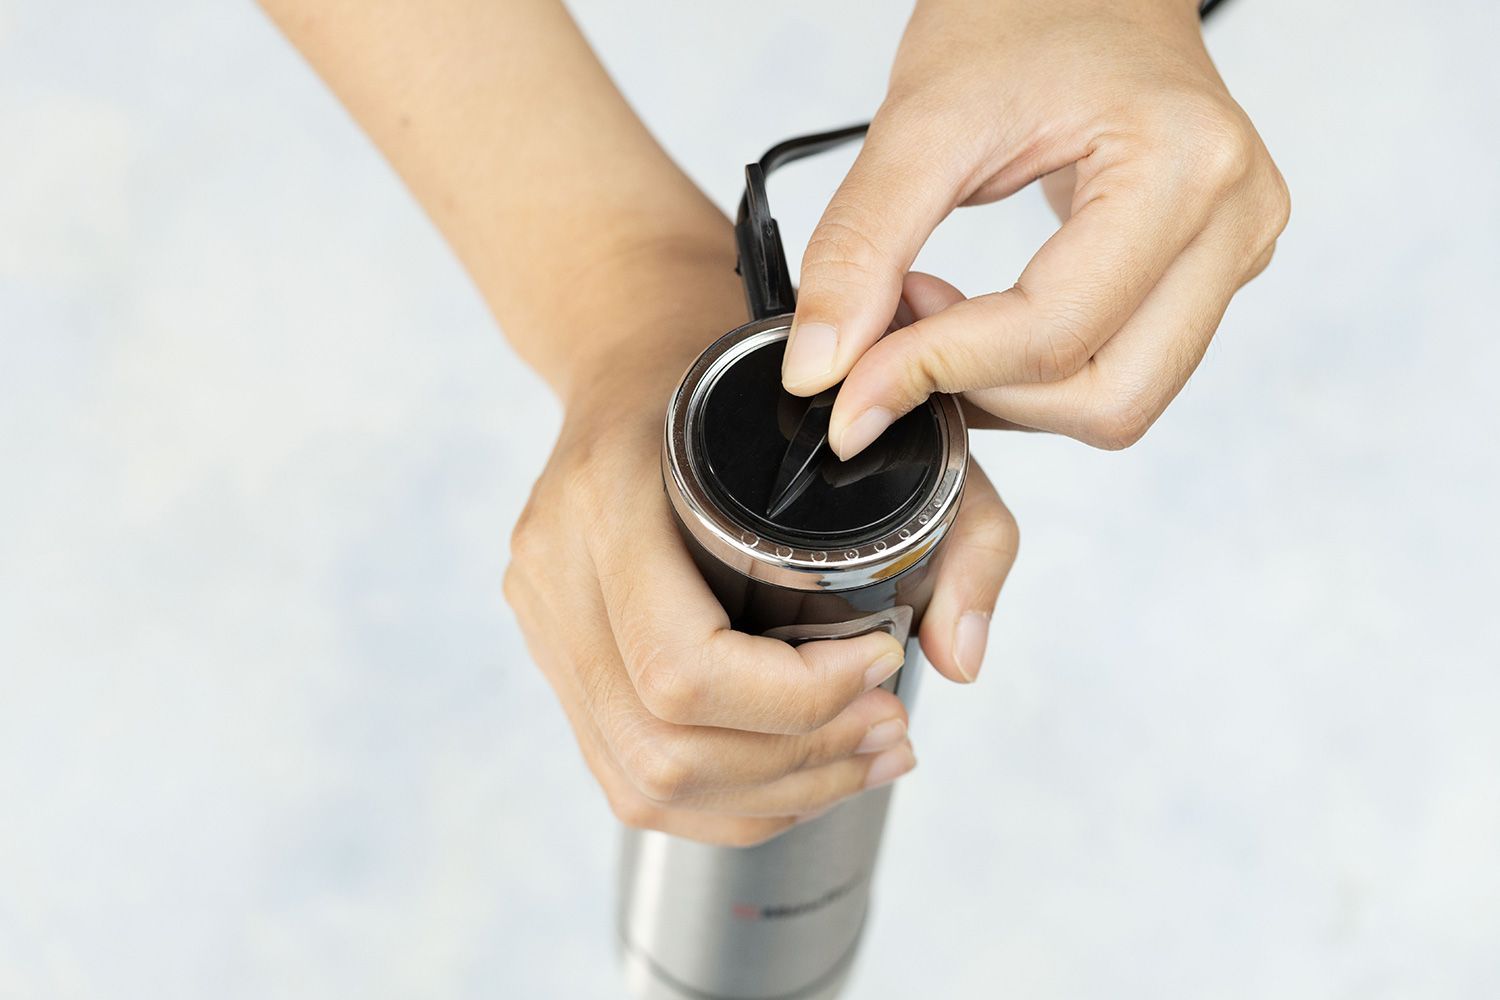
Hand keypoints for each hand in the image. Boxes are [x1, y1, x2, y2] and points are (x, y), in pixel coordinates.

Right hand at [503, 316, 1017, 846]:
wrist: (630, 357)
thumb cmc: (746, 383)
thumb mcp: (871, 419)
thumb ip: (955, 521)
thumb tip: (959, 659)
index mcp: (608, 499)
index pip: (685, 666)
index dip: (797, 699)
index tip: (882, 665)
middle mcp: (554, 569)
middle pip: (665, 745)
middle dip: (799, 762)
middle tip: (889, 731)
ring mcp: (542, 620)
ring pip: (644, 781)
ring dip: (771, 795)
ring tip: (863, 760)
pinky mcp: (554, 656)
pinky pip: (628, 777)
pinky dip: (726, 800)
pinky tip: (802, 777)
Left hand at [782, 0, 1290, 453]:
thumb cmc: (1025, 8)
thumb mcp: (922, 119)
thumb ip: (860, 248)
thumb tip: (822, 367)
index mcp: (1183, 165)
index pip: (1054, 334)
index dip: (937, 373)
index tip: (850, 387)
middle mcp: (1234, 218)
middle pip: (1110, 398)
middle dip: (986, 394)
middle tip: (900, 335)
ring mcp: (1233, 250)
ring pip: (1120, 400)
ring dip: (1009, 391)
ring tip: (935, 311)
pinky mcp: (1210, 270)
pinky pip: (1123, 368)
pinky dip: (1035, 371)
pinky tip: (978, 313)